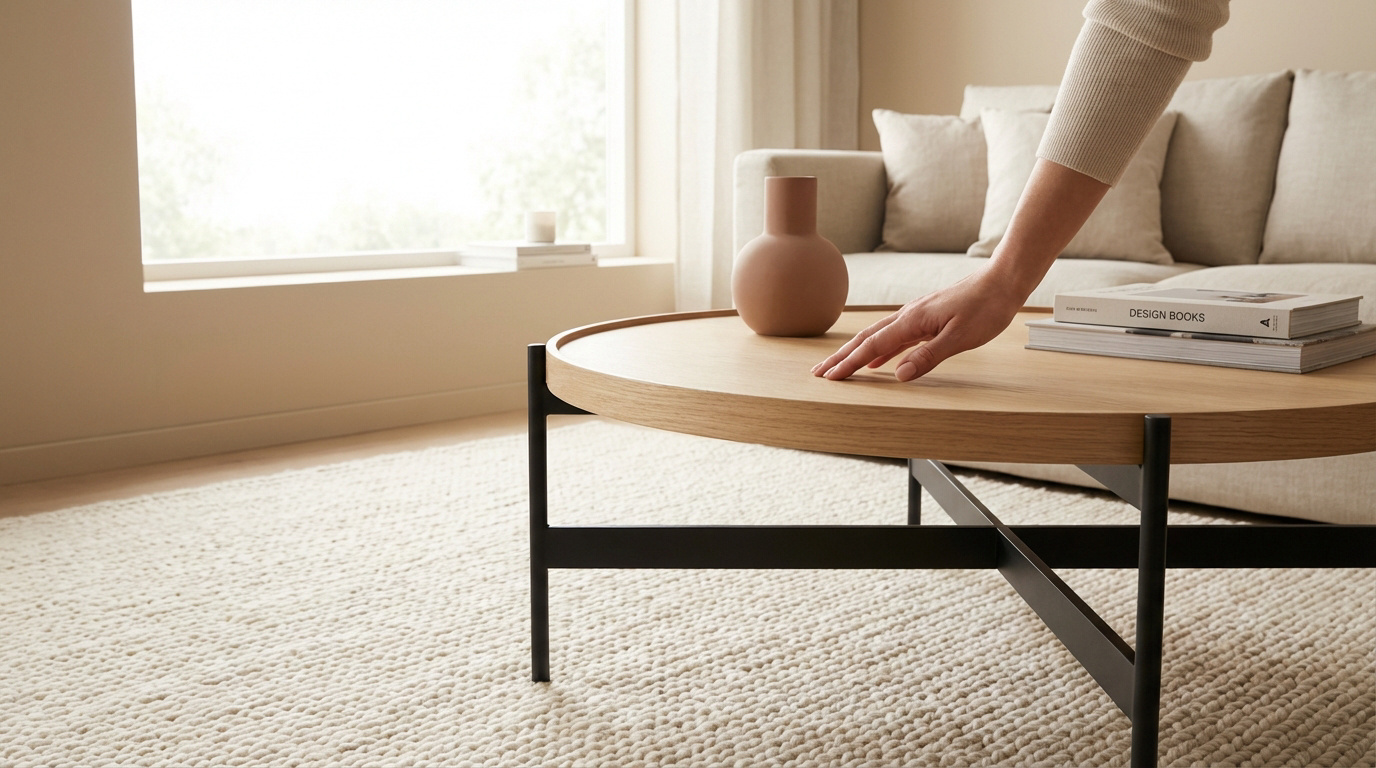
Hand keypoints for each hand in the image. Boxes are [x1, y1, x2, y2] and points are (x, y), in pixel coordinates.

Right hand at [811, 268, 1024, 381]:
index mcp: (912, 321)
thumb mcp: (959, 338)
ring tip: (840, 365)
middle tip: (819, 372)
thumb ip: (928, 356)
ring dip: (856, 352)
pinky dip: (880, 349)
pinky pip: (895, 336)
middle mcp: (908, 316)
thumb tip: (897, 375)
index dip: (849, 364)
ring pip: (878, 336)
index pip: (872, 346)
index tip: (830, 377)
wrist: (1003, 281)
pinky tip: (878, 361)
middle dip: (841, 357)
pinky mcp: (926, 318)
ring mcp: (916, 316)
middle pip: (866, 339)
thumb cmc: (986, 308)